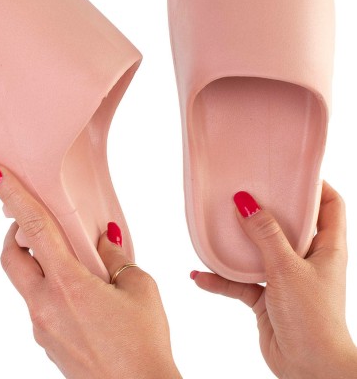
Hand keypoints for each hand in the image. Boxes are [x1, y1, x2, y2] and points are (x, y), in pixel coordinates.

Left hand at [0, 159, 180, 378]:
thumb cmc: (143, 342)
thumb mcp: (139, 287)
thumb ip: (115, 257)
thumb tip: (102, 239)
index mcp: (68, 284)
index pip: (32, 227)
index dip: (11, 195)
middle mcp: (45, 305)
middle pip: (11, 257)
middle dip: (15, 233)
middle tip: (36, 224)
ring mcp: (42, 327)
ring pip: (25, 282)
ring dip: (38, 263)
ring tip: (75, 264)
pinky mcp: (47, 342)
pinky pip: (39, 304)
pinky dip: (50, 287)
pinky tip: (82, 295)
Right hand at [192, 181, 356, 378]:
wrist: (309, 371)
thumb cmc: (312, 319)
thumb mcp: (287, 269)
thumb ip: (265, 234)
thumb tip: (246, 201)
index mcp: (326, 246)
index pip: (330, 205)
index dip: (316, 185)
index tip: (290, 171)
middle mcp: (307, 258)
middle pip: (289, 223)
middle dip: (266, 207)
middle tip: (244, 189)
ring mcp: (285, 277)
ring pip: (259, 251)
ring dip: (237, 244)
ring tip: (215, 227)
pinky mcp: (266, 296)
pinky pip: (239, 282)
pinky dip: (220, 279)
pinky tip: (200, 276)